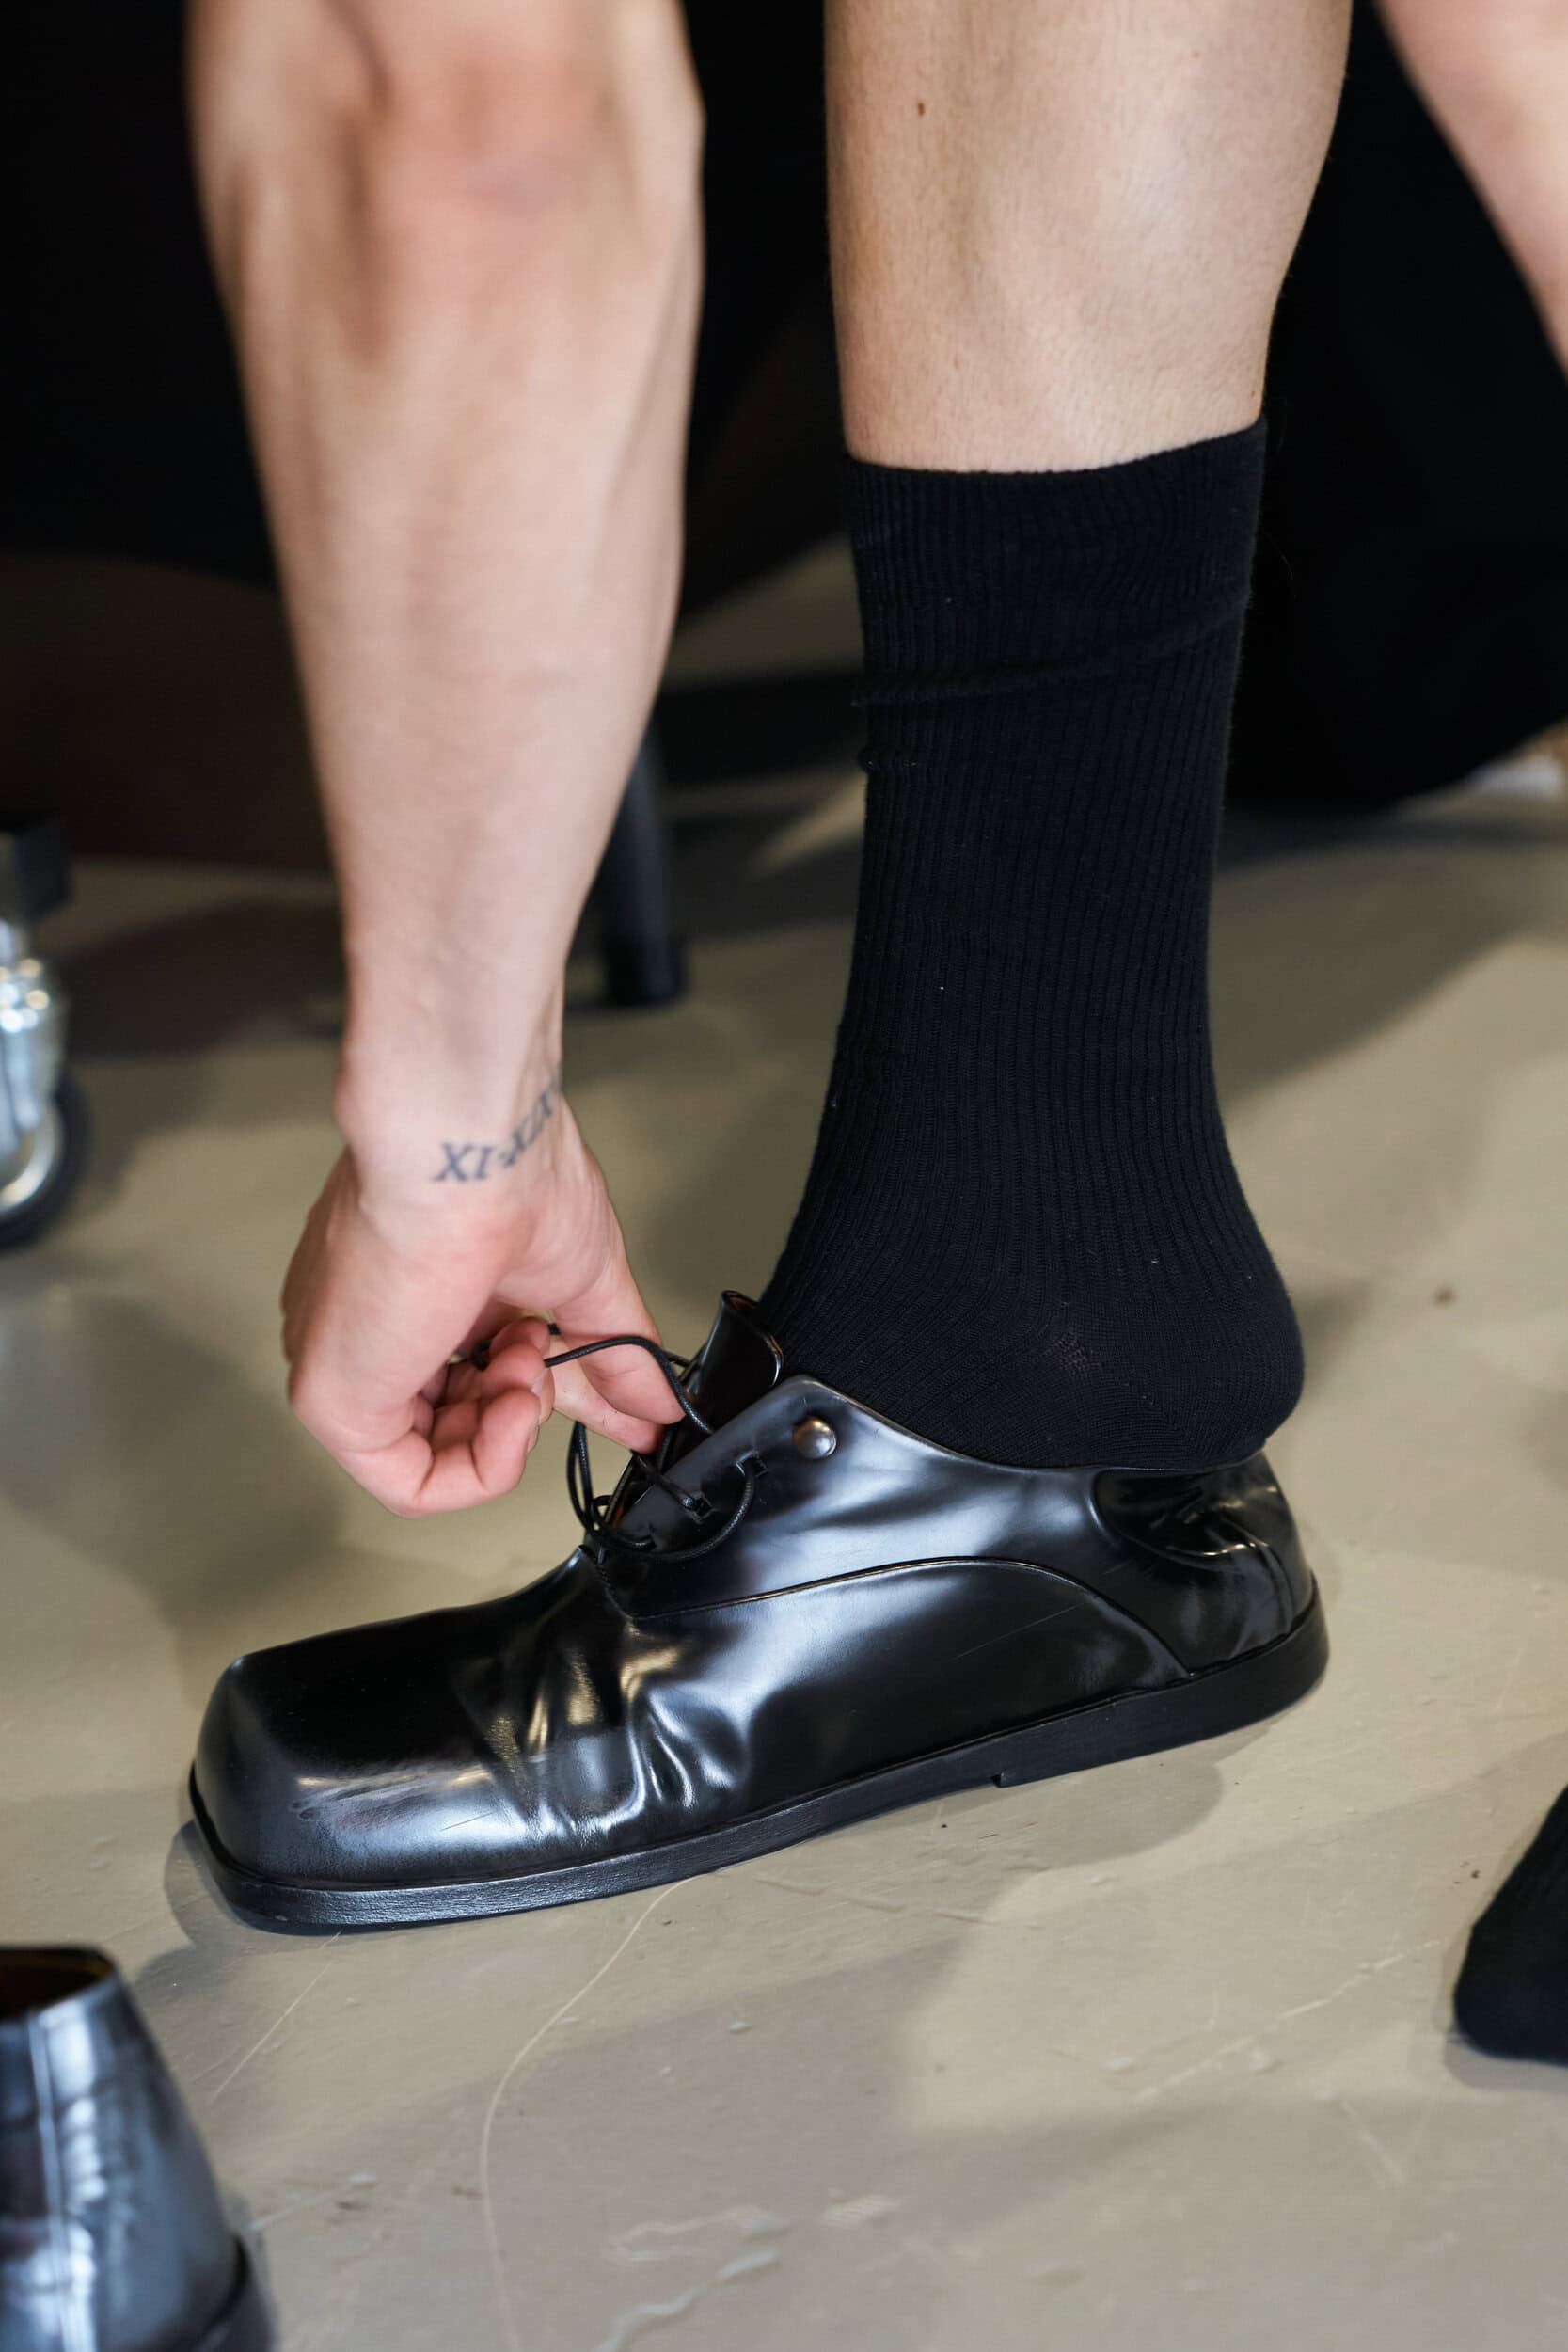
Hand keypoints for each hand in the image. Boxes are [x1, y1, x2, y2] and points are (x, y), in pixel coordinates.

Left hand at [281, 1098, 678, 1514]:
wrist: (468, 1154)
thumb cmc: (510, 1178)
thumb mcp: (584, 1283)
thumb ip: (615, 1354)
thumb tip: (657, 1405)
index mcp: (416, 1286)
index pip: (472, 1374)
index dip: (542, 1396)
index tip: (606, 1398)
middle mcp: (370, 1325)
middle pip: (452, 1421)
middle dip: (524, 1404)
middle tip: (549, 1357)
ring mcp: (345, 1364)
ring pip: (431, 1459)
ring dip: (512, 1427)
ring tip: (532, 1360)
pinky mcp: (331, 1401)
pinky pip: (410, 1486)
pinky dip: (482, 1467)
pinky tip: (518, 1406)